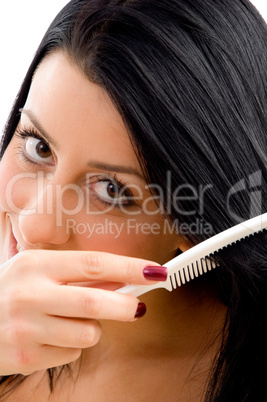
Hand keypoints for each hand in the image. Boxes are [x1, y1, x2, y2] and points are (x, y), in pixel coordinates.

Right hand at [0, 250, 159, 374]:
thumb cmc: (11, 291)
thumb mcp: (37, 271)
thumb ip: (77, 274)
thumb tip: (121, 279)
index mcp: (36, 265)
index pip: (93, 264)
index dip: (128, 267)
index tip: (154, 270)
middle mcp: (30, 294)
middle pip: (95, 302)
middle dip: (125, 306)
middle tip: (138, 307)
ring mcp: (27, 328)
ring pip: (88, 333)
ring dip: (91, 328)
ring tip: (69, 320)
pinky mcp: (27, 357)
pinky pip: (72, 353)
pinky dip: (71, 344)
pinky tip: (51, 336)